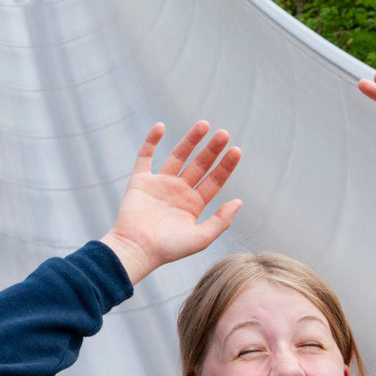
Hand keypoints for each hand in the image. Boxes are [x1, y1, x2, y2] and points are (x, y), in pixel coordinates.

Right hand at [100, 121, 242, 284]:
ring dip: (190, 140)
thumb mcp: (201, 238)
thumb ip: (221, 221)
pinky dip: (151, 141)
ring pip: (177, 156)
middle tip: (224, 134)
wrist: (136, 250)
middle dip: (212, 150)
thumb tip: (238, 202)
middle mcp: (178, 192)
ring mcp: (159, 185)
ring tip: (204, 124)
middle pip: (199, 165)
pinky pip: (145, 157)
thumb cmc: (168, 249)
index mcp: (193, 205)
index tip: (236, 150)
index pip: (214, 180)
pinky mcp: (140, 182)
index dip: (226, 165)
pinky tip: (160, 127)